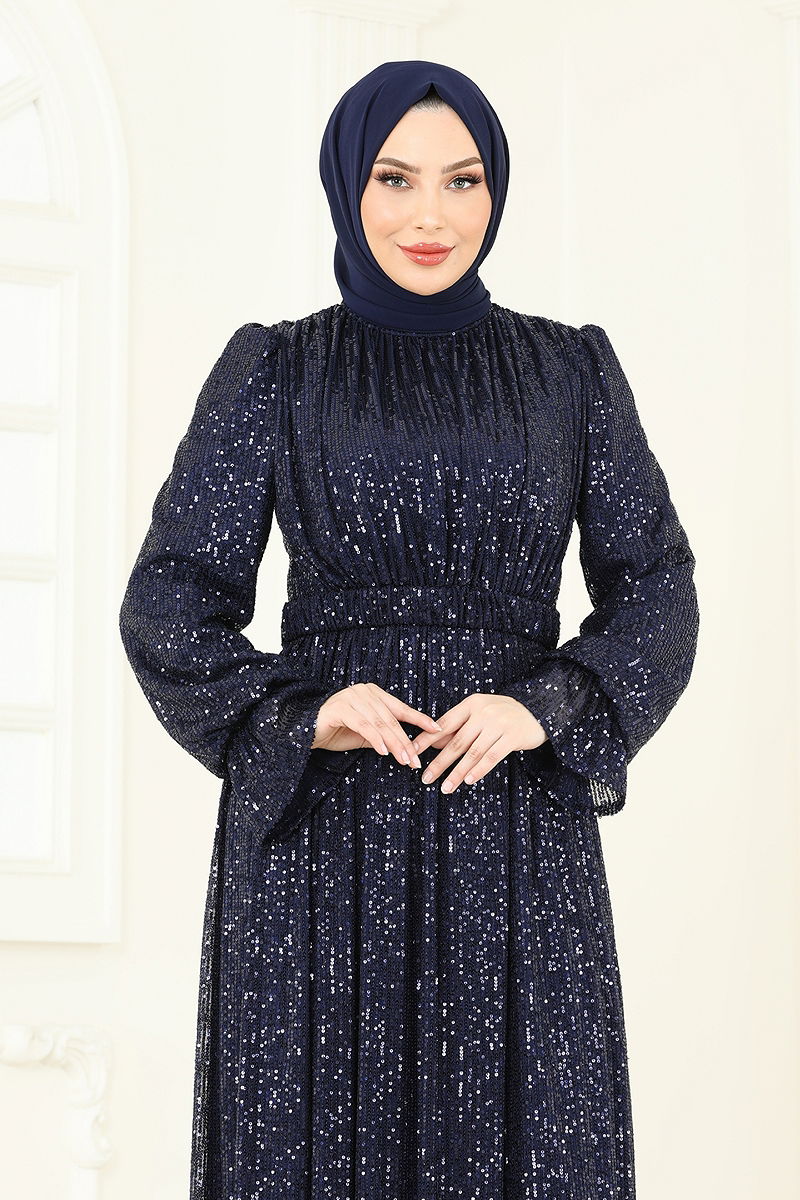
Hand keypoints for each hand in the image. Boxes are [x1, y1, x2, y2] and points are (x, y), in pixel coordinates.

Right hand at [312, 682, 442, 768]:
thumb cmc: (337, 731)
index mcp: (374, 694)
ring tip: (404, 760)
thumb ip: (384, 735)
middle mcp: (364, 691)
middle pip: (392, 719)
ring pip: (379, 723)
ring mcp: (351, 697)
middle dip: (406, 741)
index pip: (401, 708)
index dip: (420, 719)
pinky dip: (375, 739)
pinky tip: (383, 752)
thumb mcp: (366, 735)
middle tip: (416, 760)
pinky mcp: (339, 708)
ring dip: (394, 743)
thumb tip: (408, 747)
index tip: (437, 730)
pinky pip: (362, 725)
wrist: (305, 731)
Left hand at [408, 692, 548, 793]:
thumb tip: (432, 743)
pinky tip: (468, 780)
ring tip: (445, 787)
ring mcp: (499, 723)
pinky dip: (479, 769)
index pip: (444, 724)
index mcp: (471, 704)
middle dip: (439, 762)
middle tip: (425, 778)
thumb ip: (459, 726)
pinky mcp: (513, 736)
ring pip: (473, 752)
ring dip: (457, 772)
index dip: (427, 739)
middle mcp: (483, 712)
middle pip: (456, 741)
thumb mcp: (480, 713)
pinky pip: (492, 756)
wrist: (539, 710)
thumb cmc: (504, 715)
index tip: (412, 753)